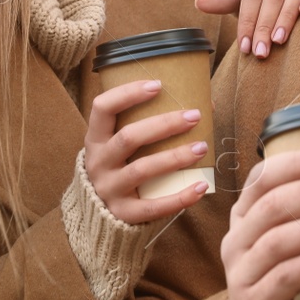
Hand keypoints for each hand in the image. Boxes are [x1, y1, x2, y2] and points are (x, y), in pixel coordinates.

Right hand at [84, 79, 210, 224]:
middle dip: (164, 124)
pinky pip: (153, 207)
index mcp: (95, 139)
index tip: (158, 85)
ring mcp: (109, 189)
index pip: (102, 108)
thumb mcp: (120, 145)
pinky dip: (179, 197)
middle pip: (128, 138)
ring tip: (202, 147)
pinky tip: (201, 186)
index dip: (127, 94)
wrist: (101, 214)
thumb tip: (205, 104)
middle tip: (194, 116)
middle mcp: (98, 162)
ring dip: (174, 157)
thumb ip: (149, 125)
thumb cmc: (121, 167)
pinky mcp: (123, 214)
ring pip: (142, 170)